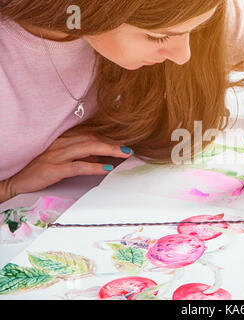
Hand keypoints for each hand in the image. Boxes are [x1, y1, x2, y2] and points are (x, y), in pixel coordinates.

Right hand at [8, 134, 133, 196]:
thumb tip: (105, 157)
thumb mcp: (65, 159)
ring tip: (124, 153)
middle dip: (114, 142)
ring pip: (87, 147)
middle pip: (93, 138)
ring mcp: (57, 155)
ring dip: (109, 150)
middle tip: (131, 147)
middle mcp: (62, 143)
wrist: (17, 179)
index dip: (110, 136)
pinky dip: (94, 167)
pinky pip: (77, 166)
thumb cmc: (43, 168)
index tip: (127, 138)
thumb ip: (83, 156)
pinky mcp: (53, 168)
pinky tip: (107, 168)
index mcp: (65, 139)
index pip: (92, 134)